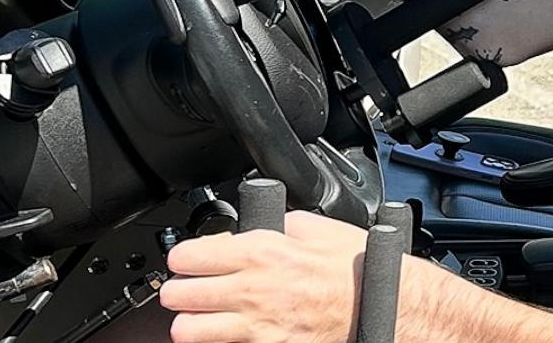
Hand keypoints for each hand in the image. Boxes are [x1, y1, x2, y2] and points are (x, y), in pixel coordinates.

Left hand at [161, 211, 373, 342]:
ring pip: (188, 329)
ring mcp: (256, 326)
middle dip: (176, 289)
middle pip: (179, 294)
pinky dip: (217, 341)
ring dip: (188, 321)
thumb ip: (279, 224)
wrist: (376, 304)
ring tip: (197, 315)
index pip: (188, 256)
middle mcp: (251, 290)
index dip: (182, 257)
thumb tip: (261, 223)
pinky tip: (224, 332)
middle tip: (184, 287)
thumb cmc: (350, 269)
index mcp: (259, 252)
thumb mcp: (314, 226)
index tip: (185, 259)